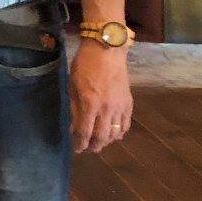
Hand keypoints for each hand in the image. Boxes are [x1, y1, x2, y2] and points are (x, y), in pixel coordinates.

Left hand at [70, 37, 133, 153]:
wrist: (107, 52)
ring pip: (115, 133)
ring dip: (107, 141)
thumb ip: (74, 109)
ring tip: (99, 142)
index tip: (76, 149)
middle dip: (94, 146)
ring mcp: (120, 107)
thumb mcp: (72, 87)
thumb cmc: (84, 66)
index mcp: (90, 104)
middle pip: (102, 137)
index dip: (80, 143)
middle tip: (88, 149)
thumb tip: (74, 128)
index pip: (85, 132)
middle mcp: (106, 109)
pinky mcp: (129, 104)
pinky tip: (114, 134)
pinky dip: (120, 133)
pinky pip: (126, 124)